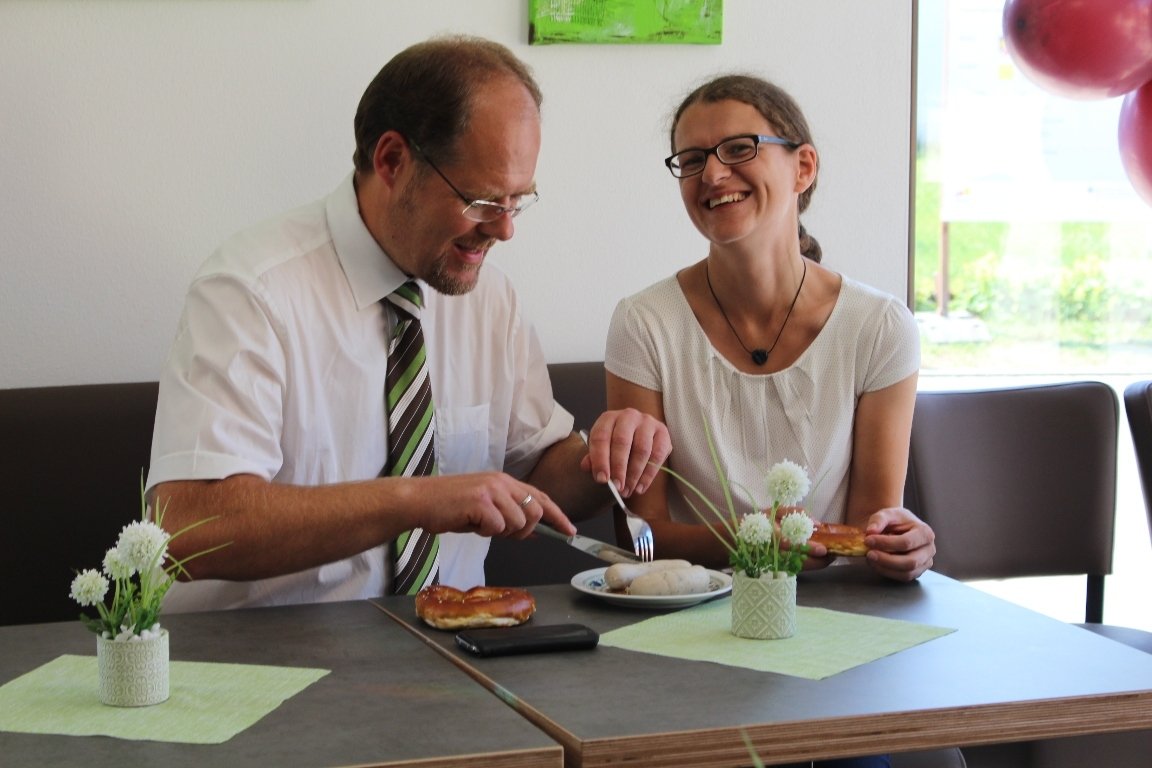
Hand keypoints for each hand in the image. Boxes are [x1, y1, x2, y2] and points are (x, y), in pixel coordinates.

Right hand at [419, 472, 575, 538]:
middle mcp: (501, 482)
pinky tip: (470, 524)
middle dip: (524, 530)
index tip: (570, 531)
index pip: (540, 498)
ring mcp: (491, 490)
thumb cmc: (448, 508)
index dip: (558, 515)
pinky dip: (484, 532)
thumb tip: (533, 531)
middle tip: (502, 532)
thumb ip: (509, 515)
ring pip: (518, 523)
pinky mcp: (480, 502)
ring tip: (479, 525)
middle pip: (535, 512)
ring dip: (501, 532)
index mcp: (504, 481)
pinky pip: (497, 527)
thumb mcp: (484, 510)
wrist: (418, 501)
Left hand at [580, 410, 671, 496]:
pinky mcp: (663, 432)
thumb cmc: (617, 441)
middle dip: (618, 468)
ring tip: (628, 490)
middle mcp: (628, 416)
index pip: (601, 437)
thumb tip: (586, 467)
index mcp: (608, 418)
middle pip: (622, 442)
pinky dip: (649, 474)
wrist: (639, 431)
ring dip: (634, 474)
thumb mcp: (603, 446)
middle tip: (617, 487)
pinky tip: (640, 487)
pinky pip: (657, 455)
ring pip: (642, 449)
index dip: (600, 459)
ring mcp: (647, 422)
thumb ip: (594, 456)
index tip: (602, 479)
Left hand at [862, 507, 935, 581]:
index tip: (868, 540)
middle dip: (886, 560)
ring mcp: (924, 563)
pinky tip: (876, 564)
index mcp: (925, 533)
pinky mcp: (916, 571)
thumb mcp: (886, 514)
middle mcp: (929, 550)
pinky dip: (887, 572)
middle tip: (869, 554)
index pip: (906, 542)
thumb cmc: (895, 521)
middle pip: (910, 562)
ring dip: (885, 568)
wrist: (897, 527)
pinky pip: (902, 577)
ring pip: (906, 573)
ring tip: (870, 558)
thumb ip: (878, 520)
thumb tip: (871, 531)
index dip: (885, 543)